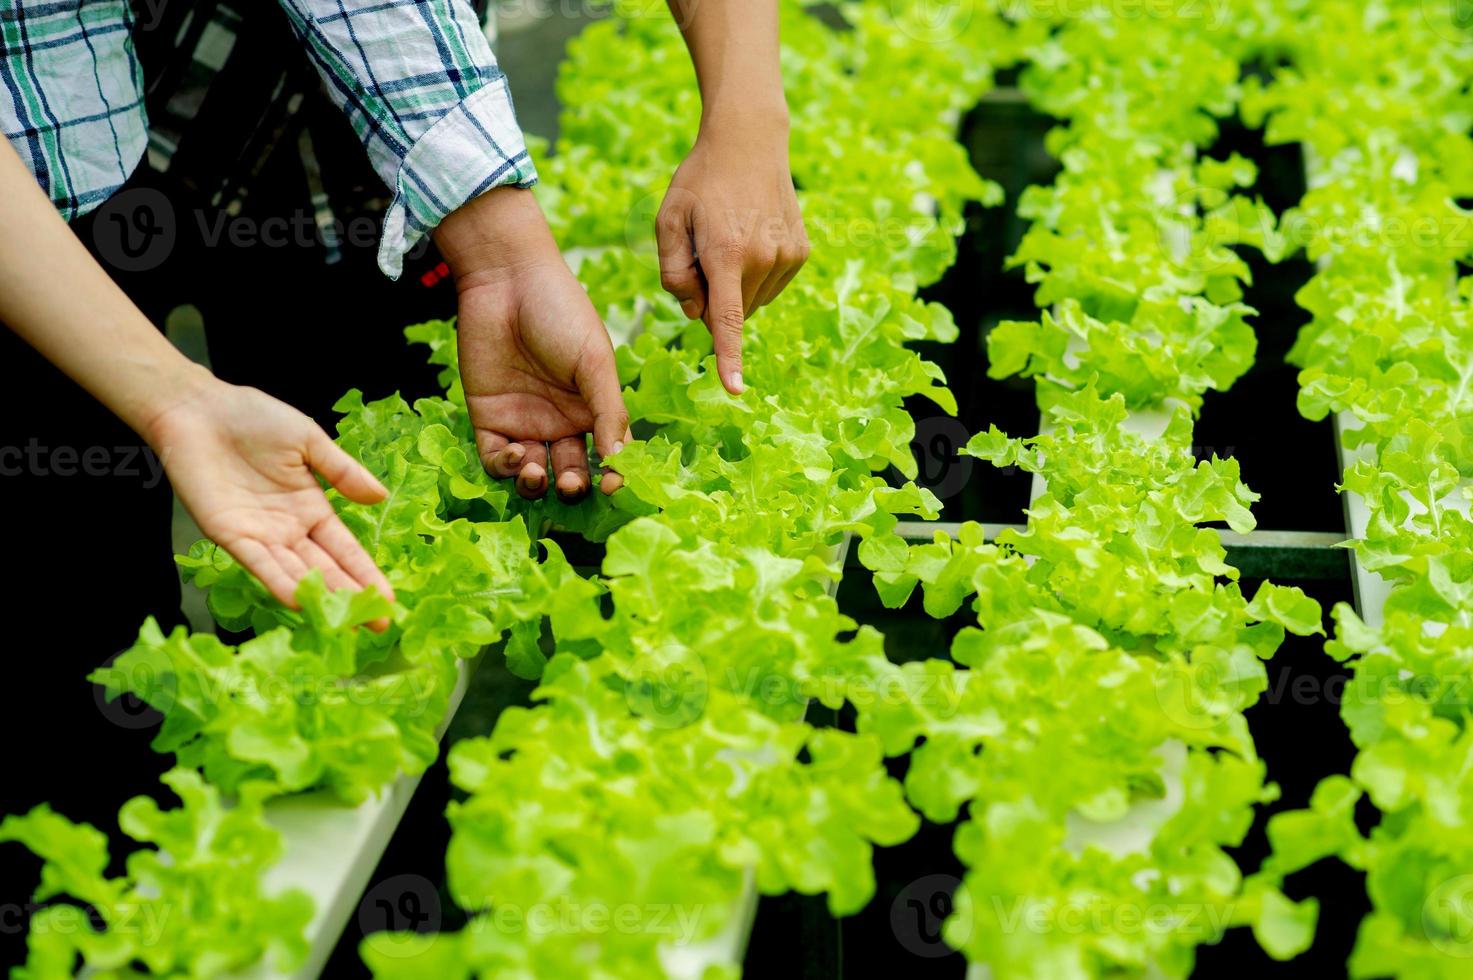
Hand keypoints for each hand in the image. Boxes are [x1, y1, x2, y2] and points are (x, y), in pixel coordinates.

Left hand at [144, 375, 395, 625]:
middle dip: (351, 597)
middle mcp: (289, 530)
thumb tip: (381, 496)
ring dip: (320, 597)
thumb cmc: (253, 418)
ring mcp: (260, 535)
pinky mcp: (229, 535)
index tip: (388, 600)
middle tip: (377, 627)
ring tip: (345, 621)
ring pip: (295, 572)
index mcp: (311, 508)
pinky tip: (298, 602)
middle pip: (325, 569)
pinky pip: (258, 563)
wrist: (199, 410)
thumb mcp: (309, 441)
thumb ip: (342, 472)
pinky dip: (277, 582)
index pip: (345, 549)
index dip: (366, 574)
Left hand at [435, 187, 630, 500]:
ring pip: (532, 474)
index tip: (612, 484)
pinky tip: (517, 453)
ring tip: (538, 471)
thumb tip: (620, 460)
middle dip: (572, 486)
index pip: (605, 456)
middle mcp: (560, 422)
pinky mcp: (488, 418)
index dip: (610, 475)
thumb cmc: (562, 312)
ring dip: (536, 484)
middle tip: (570, 482)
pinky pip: (496, 459)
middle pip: (569, 472)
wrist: (507, 280)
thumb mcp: (595, 362)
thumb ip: (608, 411)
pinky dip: (506, 467)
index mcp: (592, 409)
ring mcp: (523, 422)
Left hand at [656, 110, 808, 393]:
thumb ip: (673, 273)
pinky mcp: (800, 252)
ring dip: (735, 287)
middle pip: (731, 311)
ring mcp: (786, 255)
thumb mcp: (668, 221)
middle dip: (712, 298)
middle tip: (703, 254)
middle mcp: (762, 258)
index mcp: (724, 253)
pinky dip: (755, 275)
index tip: (736, 389)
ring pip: (752, 301)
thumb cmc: (699, 181)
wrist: (749, 142)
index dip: (729, 358)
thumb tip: (696, 313)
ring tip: (728, 240)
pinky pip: (771, 286)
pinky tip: (749, 239)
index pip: (726, 319)